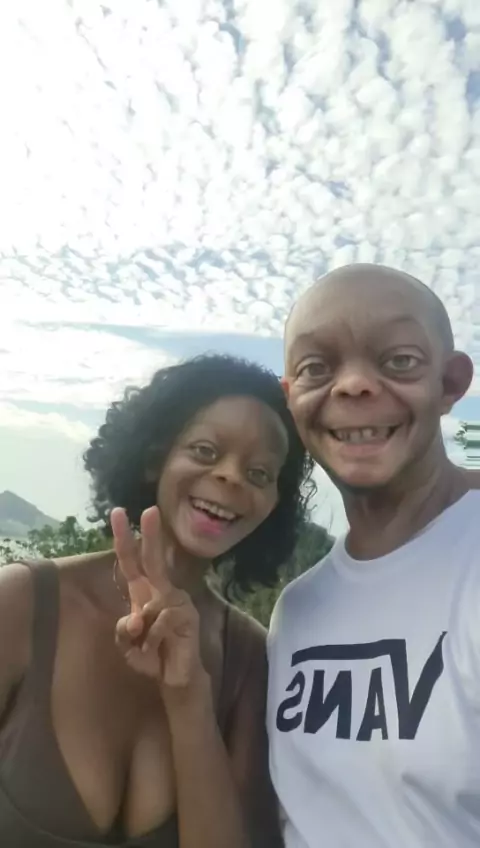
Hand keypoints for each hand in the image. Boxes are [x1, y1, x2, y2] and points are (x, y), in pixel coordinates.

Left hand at [111, 506, 206, 695]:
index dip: (123, 538)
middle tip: (149, 510)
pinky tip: (159, 649)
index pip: (131, 562)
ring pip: (151, 604)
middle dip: (151, 535)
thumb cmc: (150, 655)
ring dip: (142, 631)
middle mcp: (162, 590)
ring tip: (147, 647)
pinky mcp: (188, 616)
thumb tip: (134, 620)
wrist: (176, 678)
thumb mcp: (127, 644)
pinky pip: (161, 622)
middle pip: (153, 560)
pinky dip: (154, 639)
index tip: (118, 512)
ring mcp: (178, 601)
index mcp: (144, 592)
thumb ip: (123, 631)